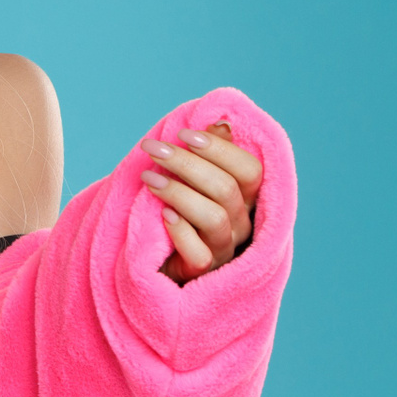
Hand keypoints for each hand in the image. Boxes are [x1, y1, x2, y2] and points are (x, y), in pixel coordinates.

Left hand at [139, 122, 261, 284]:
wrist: (154, 256)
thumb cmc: (176, 208)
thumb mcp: (190, 179)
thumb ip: (207, 154)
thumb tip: (223, 125)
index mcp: (244, 197)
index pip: (250, 170)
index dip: (220, 150)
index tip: (183, 134)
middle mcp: (241, 223)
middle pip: (226, 189)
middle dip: (186, 163)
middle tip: (152, 148)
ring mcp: (224, 249)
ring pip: (214, 218)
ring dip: (178, 192)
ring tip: (147, 178)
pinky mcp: (203, 272)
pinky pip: (200, 254)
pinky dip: (181, 231)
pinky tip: (162, 214)